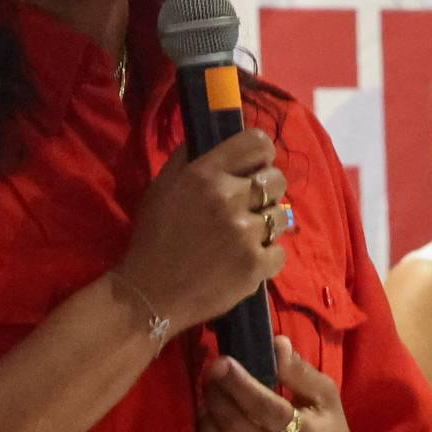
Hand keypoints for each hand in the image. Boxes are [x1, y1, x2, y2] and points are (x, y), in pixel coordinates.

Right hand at [121, 131, 289, 329]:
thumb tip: (212, 137)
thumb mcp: (162, 187)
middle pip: (278, 179)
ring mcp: (245, 234)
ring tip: (245, 236)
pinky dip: (266, 258)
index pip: (257, 143)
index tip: (256, 166)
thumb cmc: (153, 238)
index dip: (262, 153)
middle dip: (268, 190)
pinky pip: (280, 252)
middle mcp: (229, 198)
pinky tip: (246, 261)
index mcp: (205, 174)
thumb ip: (188, 159)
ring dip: (267, 225)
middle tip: (250, 205)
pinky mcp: (255, 266)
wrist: (150, 294)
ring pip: (281, 217)